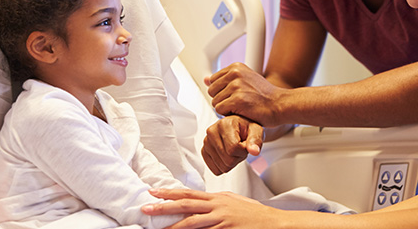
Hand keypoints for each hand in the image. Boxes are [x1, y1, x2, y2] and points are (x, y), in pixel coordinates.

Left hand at [142, 188, 283, 228]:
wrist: (271, 222)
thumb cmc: (253, 214)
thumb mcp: (233, 201)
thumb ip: (216, 201)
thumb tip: (202, 200)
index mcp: (217, 198)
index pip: (189, 193)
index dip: (170, 192)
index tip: (153, 192)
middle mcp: (217, 206)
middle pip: (186, 205)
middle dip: (164, 206)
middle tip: (146, 207)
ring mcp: (221, 219)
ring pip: (192, 222)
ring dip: (173, 226)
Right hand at [201, 115, 262, 174]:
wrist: (239, 127)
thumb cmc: (247, 128)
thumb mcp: (256, 131)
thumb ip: (256, 141)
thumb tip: (254, 151)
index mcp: (224, 124)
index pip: (233, 149)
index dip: (243, 151)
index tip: (245, 144)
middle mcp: (212, 132)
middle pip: (228, 160)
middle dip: (238, 157)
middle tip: (240, 148)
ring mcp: (206, 142)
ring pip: (222, 167)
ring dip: (232, 162)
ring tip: (234, 150)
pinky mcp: (204, 151)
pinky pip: (216, 170)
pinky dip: (224, 166)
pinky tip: (227, 155)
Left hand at [205, 63, 282, 126]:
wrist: (280, 104)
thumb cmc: (265, 96)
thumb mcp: (245, 81)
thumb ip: (224, 79)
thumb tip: (206, 79)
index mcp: (236, 67)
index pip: (213, 81)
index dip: (222, 91)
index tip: (235, 95)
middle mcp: (235, 73)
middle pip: (212, 91)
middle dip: (222, 100)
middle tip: (238, 102)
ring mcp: (236, 86)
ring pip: (215, 102)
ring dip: (226, 108)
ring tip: (241, 107)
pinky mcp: (237, 99)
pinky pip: (220, 110)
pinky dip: (228, 114)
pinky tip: (241, 111)